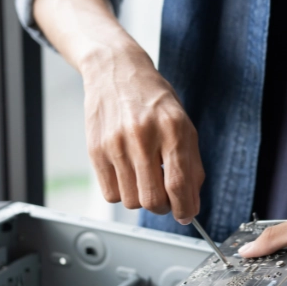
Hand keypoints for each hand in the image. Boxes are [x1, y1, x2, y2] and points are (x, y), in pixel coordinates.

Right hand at [81, 43, 204, 223]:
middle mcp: (143, 136)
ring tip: (144, 178)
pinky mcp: (95, 150)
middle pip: (152, 199)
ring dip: (141, 198)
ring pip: (130, 201)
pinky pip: (110, 194)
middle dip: (163, 207)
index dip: (184, 208)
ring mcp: (116, 144)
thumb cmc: (153, 100)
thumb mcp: (184, 125)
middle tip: (165, 197)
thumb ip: (191, 167)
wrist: (116, 70)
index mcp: (172, 129)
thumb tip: (191, 205)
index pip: (178, 184)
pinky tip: (127, 173)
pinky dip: (122, 192)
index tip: (186, 215)